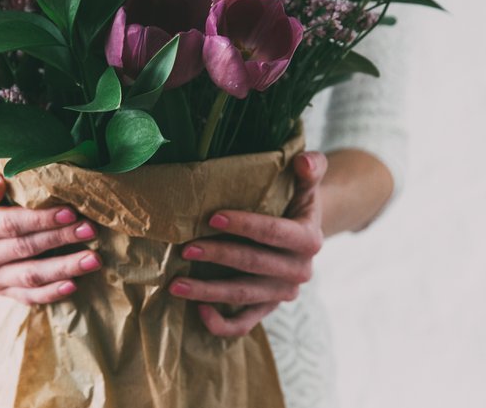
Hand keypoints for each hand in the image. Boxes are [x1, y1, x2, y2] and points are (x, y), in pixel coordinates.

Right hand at [0, 157, 101, 304]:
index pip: (8, 225)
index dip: (40, 220)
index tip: (70, 212)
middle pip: (23, 250)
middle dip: (60, 240)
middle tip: (91, 230)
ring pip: (29, 277)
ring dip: (64, 269)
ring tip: (93, 259)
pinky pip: (27, 296)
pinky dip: (51, 292)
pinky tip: (74, 284)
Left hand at [169, 151, 327, 336]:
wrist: (303, 233)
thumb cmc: (296, 202)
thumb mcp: (307, 184)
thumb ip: (310, 168)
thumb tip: (303, 161)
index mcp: (308, 239)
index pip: (274, 233)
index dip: (245, 225)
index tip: (212, 217)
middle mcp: (299, 271)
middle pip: (253, 265)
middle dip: (218, 255)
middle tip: (185, 247)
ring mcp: (282, 293)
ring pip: (243, 296)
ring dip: (208, 291)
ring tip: (176, 284)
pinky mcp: (268, 308)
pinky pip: (245, 323)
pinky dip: (222, 324)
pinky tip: (198, 311)